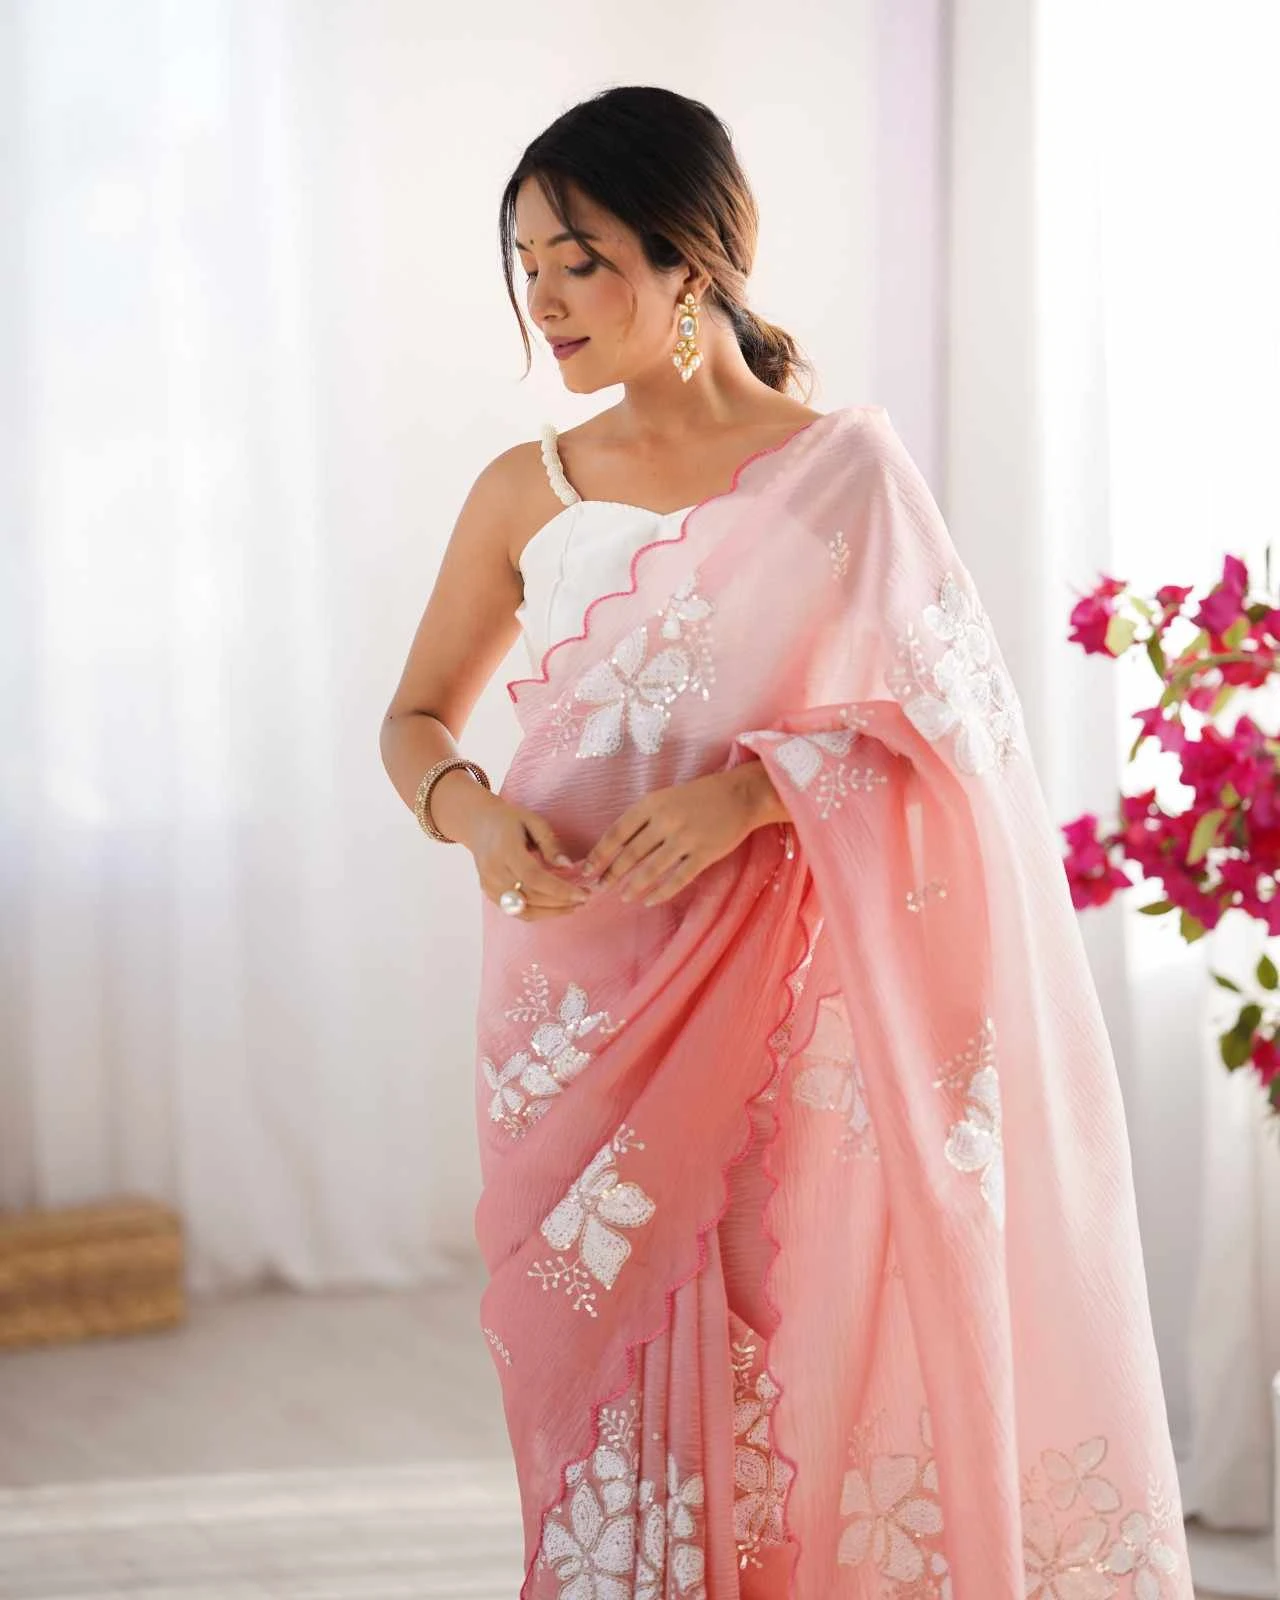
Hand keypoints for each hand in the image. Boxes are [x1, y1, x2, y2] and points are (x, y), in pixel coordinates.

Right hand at [468, 795, 591, 920]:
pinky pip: (516, 911)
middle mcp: (494, 871)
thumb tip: (567, 867)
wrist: (479, 825)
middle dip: (561, 902)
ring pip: (524, 910)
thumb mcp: (533, 821)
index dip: (559, 890)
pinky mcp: (490, 894)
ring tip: (574, 905)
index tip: (583, 893)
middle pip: (530, 897)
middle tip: (585, 898)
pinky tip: (556, 906)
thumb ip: (550, 844)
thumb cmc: (509, 820)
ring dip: (552, 912)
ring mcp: (490, 885)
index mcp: (505, 850)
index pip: (534, 878)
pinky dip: (538, 912)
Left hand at [579, 763, 778, 908]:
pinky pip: (678, 879)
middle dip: (612, 874)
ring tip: (623, 896)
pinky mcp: (704, 853)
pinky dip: (661, 892)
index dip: (600, 854)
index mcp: (651, 804)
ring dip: (634, 886)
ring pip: (651, 869)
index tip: (587, 869)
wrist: (739, 795)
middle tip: (600, 888)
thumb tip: (616, 847)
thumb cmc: (697, 797)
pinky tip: (650, 901)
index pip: (617, 832)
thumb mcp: (664, 798)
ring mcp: (686, 838)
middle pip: (631, 854)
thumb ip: (642, 820)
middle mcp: (665, 820)